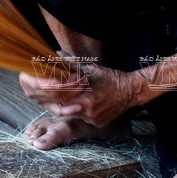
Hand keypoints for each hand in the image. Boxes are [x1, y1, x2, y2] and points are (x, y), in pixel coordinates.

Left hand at [19, 59, 141, 127]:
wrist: (132, 91)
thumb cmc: (111, 77)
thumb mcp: (92, 67)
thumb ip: (73, 63)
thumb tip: (56, 54)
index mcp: (84, 93)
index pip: (61, 95)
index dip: (52, 91)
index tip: (44, 86)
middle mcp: (87, 108)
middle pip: (64, 106)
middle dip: (56, 100)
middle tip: (51, 94)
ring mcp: (92, 118)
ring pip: (73, 114)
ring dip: (69, 107)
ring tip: (73, 97)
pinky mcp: (98, 124)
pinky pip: (83, 119)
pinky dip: (80, 112)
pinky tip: (86, 104)